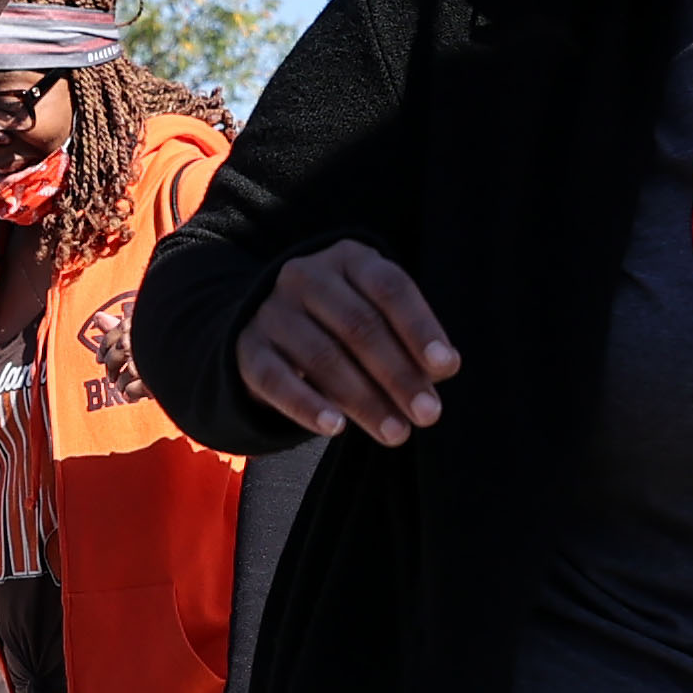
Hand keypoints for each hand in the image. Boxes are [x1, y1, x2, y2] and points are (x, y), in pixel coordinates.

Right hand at [234, 242, 457, 444]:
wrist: (269, 327)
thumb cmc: (343, 323)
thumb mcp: (377, 315)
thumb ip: (409, 340)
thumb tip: (441, 369)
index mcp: (349, 259)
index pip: (390, 288)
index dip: (420, 327)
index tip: (445, 367)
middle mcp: (306, 276)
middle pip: (359, 325)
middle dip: (398, 374)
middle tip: (428, 414)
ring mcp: (272, 311)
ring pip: (322, 356)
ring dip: (363, 400)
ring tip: (396, 433)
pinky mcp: (248, 348)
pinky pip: (276, 379)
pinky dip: (306, 406)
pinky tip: (335, 428)